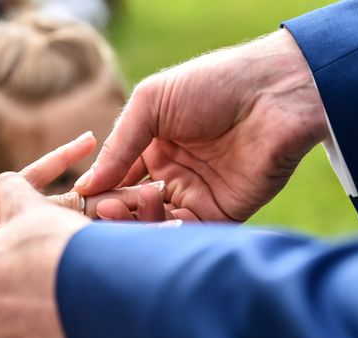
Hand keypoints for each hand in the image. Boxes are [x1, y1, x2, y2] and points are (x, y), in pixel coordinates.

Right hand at [75, 29, 329, 221]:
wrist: (274, 92)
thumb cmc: (212, 85)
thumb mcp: (151, 103)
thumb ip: (119, 145)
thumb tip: (84, 187)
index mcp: (153, 150)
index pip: (116, 180)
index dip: (99, 190)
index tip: (83, 198)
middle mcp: (172, 176)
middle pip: (133, 207)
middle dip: (114, 210)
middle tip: (105, 207)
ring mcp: (196, 196)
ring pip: (155, 224)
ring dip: (137, 221)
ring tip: (131, 204)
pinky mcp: (221, 214)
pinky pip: (186, 233)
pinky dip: (166, 231)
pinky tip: (157, 217)